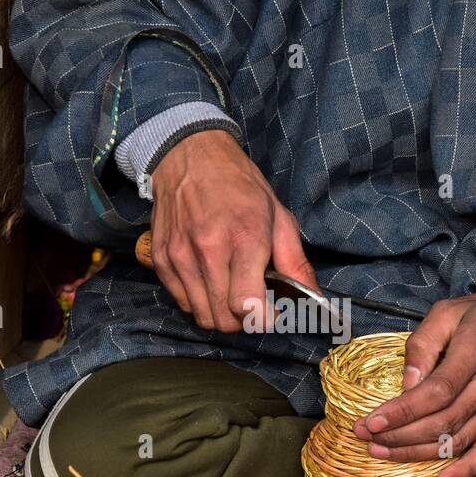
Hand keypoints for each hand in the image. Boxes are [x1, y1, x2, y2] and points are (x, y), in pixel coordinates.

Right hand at [149, 130, 316, 331]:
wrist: (189, 156)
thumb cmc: (239, 185)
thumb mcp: (278, 216)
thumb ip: (295, 262)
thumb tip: (314, 298)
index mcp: (244, 237)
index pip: (247, 306)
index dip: (263, 318)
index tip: (272, 311)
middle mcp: (208, 250)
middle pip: (224, 319)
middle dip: (243, 320)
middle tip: (253, 302)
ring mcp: (180, 256)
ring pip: (201, 316)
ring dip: (220, 313)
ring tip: (230, 291)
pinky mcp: (161, 260)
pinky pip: (182, 302)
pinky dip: (198, 301)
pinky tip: (210, 281)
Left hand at [352, 270, 475, 476]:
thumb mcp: (449, 311)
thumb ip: (423, 343)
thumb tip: (406, 383)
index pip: (435, 393)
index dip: (401, 412)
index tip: (370, 422)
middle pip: (441, 422)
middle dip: (398, 436)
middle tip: (365, 438)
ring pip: (456, 441)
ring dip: (417, 453)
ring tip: (382, 453)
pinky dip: (465, 472)